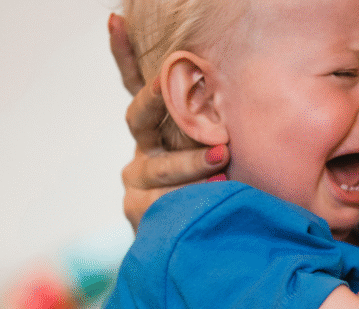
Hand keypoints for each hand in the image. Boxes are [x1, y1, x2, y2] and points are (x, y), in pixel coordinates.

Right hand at [109, 14, 229, 230]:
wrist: (201, 236)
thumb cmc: (222, 178)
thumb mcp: (219, 140)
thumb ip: (218, 112)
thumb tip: (242, 69)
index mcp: (157, 123)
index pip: (135, 83)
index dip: (122, 53)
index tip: (116, 19)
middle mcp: (143, 145)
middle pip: (140, 116)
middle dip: (158, 99)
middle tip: (176, 85)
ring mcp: (138, 178)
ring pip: (160, 166)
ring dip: (190, 162)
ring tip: (223, 159)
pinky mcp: (139, 210)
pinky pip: (160, 203)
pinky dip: (183, 199)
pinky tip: (210, 193)